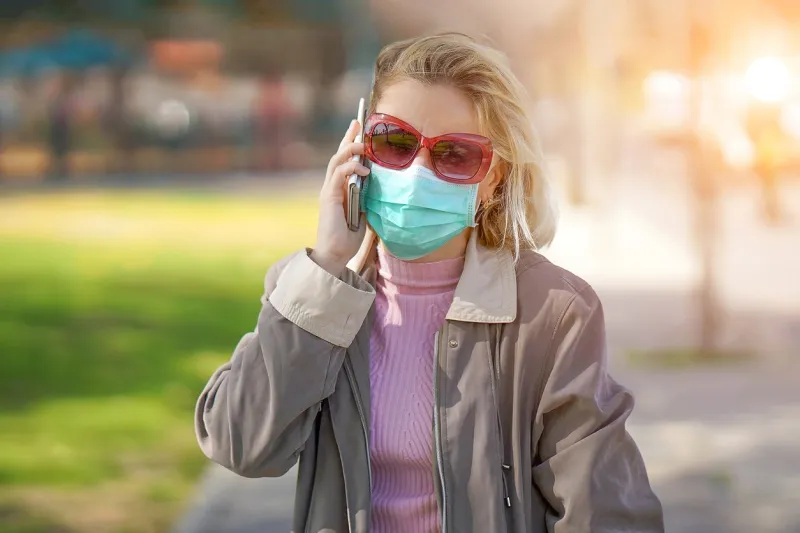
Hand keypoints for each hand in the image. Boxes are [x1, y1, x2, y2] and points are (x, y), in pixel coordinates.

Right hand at [311, 120, 369, 275]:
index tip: (360, 131)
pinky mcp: (329, 197)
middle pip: (338, 155)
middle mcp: (331, 187)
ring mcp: (328, 191)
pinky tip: (364, 169)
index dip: (350, 145)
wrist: (335, 254)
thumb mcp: (362, 212)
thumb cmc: (348, 237)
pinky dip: (351, 168)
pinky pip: (339, 175)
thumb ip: (365, 197)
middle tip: (358, 122)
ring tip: (364, 143)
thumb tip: (375, 183)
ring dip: (350, 148)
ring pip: (336, 160)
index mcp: (339, 189)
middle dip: (348, 137)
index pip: (344, 162)